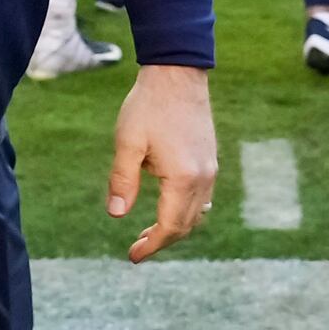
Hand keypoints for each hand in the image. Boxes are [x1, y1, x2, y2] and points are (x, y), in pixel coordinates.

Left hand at [109, 64, 216, 263]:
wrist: (178, 73)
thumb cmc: (148, 105)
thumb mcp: (127, 142)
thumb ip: (122, 180)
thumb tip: (116, 215)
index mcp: (183, 178)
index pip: (170, 227)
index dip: (151, 245)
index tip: (133, 256)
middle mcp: (203, 178)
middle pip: (186, 225)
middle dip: (162, 240)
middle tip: (137, 247)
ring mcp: (211, 169)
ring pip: (197, 213)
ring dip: (175, 227)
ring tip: (149, 232)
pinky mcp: (211, 159)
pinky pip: (201, 197)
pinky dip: (185, 211)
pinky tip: (166, 206)